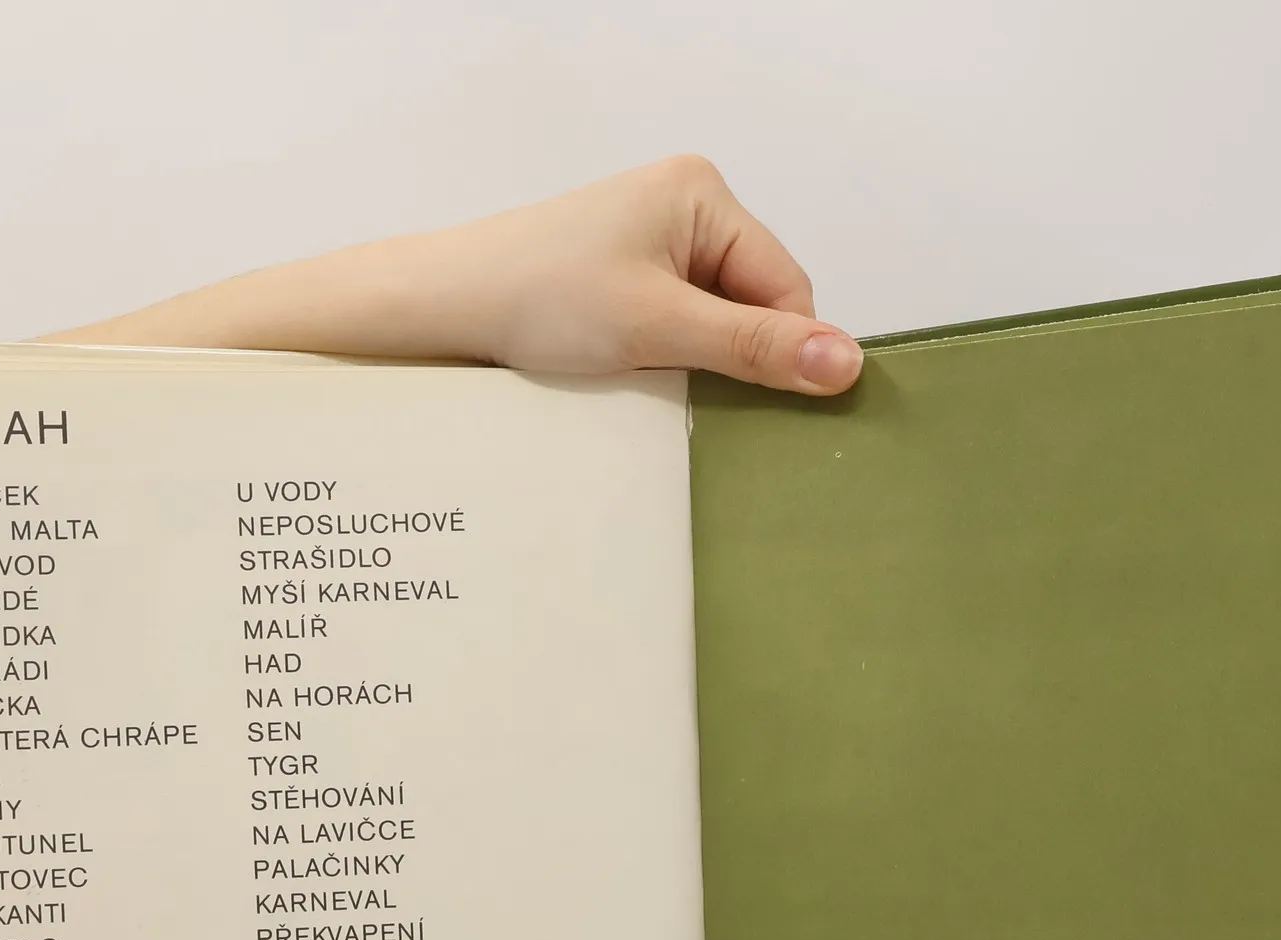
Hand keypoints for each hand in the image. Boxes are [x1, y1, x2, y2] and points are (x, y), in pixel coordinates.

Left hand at [0, 158, 851, 707]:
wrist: (431, 316)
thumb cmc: (529, 301)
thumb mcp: (659, 329)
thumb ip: (757, 349)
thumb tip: (849, 363)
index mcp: (700, 193)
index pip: (789, 287)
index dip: (780, 351)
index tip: (758, 404)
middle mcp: (678, 211)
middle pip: (755, 310)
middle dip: (733, 362)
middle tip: (686, 395)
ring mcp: (644, 253)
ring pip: (714, 335)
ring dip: (691, 375)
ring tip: (642, 386)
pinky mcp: (613, 294)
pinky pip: (673, 343)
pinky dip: (660, 374)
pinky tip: (626, 389)